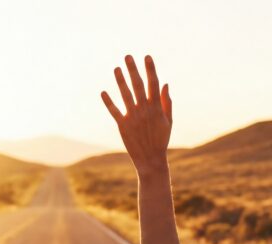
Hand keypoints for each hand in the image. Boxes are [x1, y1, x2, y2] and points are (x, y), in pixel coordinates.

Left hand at [101, 55, 171, 176]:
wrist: (151, 159)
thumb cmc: (160, 139)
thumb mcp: (168, 121)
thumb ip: (166, 102)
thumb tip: (165, 84)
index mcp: (156, 108)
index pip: (153, 84)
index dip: (150, 69)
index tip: (147, 57)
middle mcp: (144, 110)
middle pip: (138, 85)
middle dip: (133, 70)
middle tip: (128, 56)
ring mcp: (133, 117)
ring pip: (126, 95)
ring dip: (121, 81)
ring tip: (116, 68)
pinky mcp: (123, 126)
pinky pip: (115, 111)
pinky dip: (109, 102)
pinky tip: (103, 91)